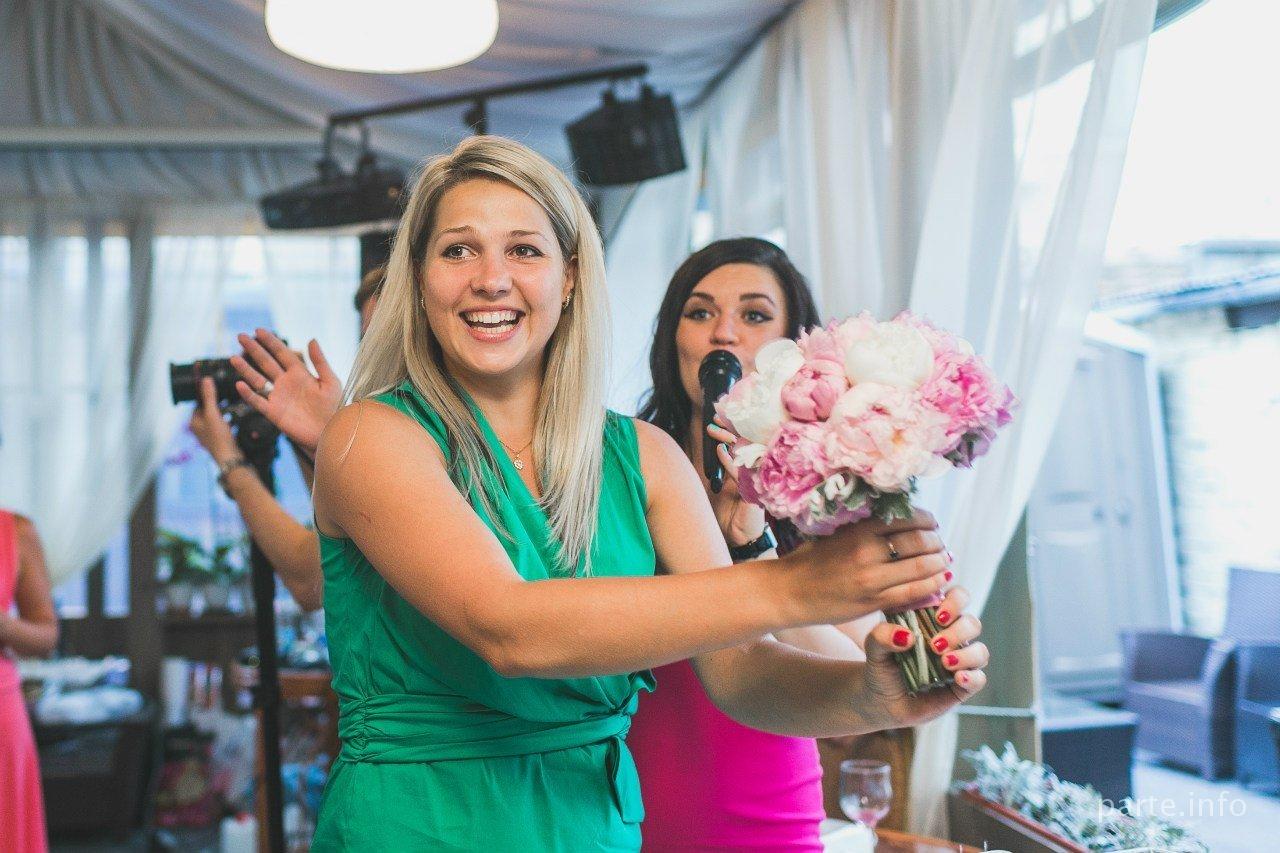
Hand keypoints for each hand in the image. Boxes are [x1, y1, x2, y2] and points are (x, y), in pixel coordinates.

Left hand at [188, 377, 238, 464]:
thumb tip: (205, 380)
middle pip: (208, 410)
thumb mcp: (213, 414)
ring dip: (224, 412)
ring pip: (216, 418)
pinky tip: (236, 420)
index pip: (198, 403)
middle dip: (217, 404)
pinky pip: (223, 425)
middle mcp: (199, 429)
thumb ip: (209, 396)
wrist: (230, 457)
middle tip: (227, 397)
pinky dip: (229, 421)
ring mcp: (209, 434)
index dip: (206, 395)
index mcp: (193, 422)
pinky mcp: (220, 438)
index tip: (216, 388)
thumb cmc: (218, 437)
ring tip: (233, 407)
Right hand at [231, 329, 341, 453]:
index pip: (282, 353)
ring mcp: (278, 397)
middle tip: (241, 336)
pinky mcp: (274, 413)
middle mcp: (286, 383)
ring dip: (246, 369)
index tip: (258, 330)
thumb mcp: (330, 382)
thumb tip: (312, 339)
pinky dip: (248, 394)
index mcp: (300, 374)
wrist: (331, 432)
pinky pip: (258, 401)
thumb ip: (320, 361)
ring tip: (234, 358)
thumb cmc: (334, 407)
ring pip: (258, 380)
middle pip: (266, 362)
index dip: (271, 342)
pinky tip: (240, 384)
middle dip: (254, 349)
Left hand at [706, 421, 767, 546]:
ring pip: (745, 454)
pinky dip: (729, 462)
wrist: (736, 537)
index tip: (717, 415)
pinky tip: (720, 452)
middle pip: (746, 442)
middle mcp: (755, 470)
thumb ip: (721, 465)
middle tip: (713, 420)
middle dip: (729, 429)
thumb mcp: (722, 484)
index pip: (742, 440)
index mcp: (748, 466)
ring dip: (728, 440)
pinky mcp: (755, 492)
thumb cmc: (727, 511)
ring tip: (713, 431)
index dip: (731, 427)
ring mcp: (757, 480)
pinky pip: (741, 473)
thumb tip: (713, 445)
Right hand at [783, 509, 951, 624]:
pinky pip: (914, 592)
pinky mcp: (874, 601)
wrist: (789, 592)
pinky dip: (933, 585)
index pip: (907, 517)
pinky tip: (940, 582)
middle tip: (941, 545)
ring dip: (940, 563)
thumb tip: (901, 520)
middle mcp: (867, 550)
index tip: (932, 525)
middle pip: (920, 540)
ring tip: (944, 562)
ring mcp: (872, 578)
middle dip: (937, 542)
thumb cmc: (811, 561)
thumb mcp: (837, 534)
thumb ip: (866, 528)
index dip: (928, 520)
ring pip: (922, 567)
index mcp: (858, 529)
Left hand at [857, 585, 988, 728]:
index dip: (955, 601)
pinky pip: (980, 678)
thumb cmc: (880, 666)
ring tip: (944, 662)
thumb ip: (881, 636)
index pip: (957, 597)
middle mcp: (951, 637)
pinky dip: (973, 677)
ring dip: (966, 654)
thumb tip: (908, 636)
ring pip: (980, 650)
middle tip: (935, 645)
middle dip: (958, 631)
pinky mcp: (963, 686)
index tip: (938, 615)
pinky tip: (958, 678)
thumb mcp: (873, 649)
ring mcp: (959, 662)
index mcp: (933, 619)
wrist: (880, 700)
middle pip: (971, 624)